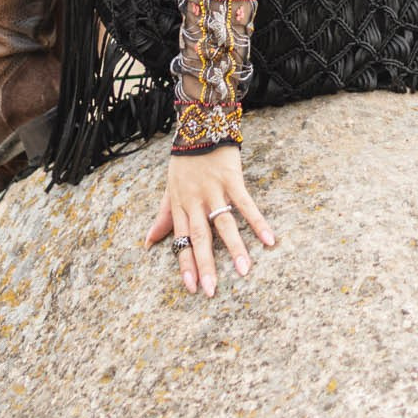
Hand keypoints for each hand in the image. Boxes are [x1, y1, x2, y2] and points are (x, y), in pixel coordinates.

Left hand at [143, 145, 274, 297]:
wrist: (199, 125)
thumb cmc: (184, 161)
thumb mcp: (169, 189)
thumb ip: (162, 217)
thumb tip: (148, 243)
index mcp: (180, 205)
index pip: (182, 240)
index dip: (186, 264)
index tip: (191, 288)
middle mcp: (195, 200)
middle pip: (201, 237)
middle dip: (206, 266)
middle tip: (212, 291)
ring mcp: (214, 190)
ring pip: (224, 223)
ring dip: (234, 248)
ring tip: (244, 271)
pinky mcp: (232, 179)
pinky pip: (246, 204)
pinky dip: (257, 221)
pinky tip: (269, 239)